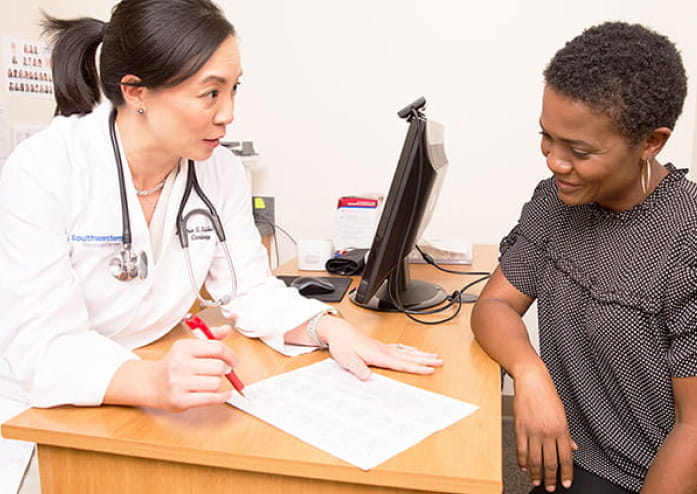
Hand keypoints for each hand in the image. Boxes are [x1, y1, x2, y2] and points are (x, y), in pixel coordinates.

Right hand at [152, 323, 238, 411]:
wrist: (151, 384)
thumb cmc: (173, 365)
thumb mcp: (188, 347)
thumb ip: (210, 338)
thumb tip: (226, 329)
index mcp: (183, 347)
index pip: (217, 348)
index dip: (230, 355)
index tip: (234, 361)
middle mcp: (180, 364)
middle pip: (218, 366)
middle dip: (223, 370)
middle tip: (219, 371)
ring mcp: (179, 383)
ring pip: (216, 383)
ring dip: (217, 383)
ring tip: (209, 381)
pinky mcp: (180, 400)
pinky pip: (211, 398)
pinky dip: (222, 397)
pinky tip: (224, 394)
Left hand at [318, 316, 443, 379]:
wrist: (339, 332)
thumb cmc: (343, 346)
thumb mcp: (347, 360)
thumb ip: (358, 368)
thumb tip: (367, 377)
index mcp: (379, 355)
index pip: (402, 364)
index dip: (417, 368)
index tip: (430, 370)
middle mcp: (384, 350)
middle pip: (409, 356)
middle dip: (425, 360)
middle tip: (441, 362)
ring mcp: (384, 347)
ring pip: (407, 351)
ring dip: (421, 354)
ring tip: (435, 357)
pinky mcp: (381, 346)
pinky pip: (400, 348)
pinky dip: (410, 350)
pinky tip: (415, 351)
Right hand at [513, 366, 576, 491]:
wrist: (532, 380)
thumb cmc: (547, 394)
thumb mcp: (562, 414)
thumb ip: (566, 434)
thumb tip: (572, 448)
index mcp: (562, 429)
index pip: (566, 458)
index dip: (566, 473)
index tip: (565, 483)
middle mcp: (548, 432)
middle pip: (550, 462)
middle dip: (551, 478)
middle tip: (550, 487)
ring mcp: (533, 431)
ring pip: (535, 459)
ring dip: (536, 473)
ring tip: (536, 481)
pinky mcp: (520, 428)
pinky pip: (521, 449)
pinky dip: (522, 461)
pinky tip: (524, 467)